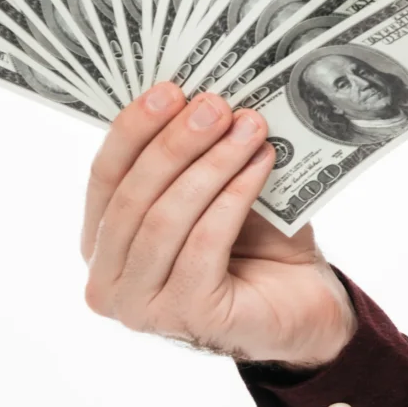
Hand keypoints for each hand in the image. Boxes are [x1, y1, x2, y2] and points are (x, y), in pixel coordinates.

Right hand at [80, 82, 356, 368]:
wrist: (304, 304)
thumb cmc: (255, 247)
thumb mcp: (218, 192)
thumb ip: (195, 158)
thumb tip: (198, 97)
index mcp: (102, 244)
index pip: (104, 177)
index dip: (134, 129)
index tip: (170, 89)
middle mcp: (108, 281)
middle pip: (133, 195)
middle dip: (176, 143)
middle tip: (216, 105)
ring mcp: (141, 307)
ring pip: (166, 219)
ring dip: (211, 165)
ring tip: (249, 128)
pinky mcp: (186, 317)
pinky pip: (203, 243)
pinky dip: (232, 198)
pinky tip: (260, 165)